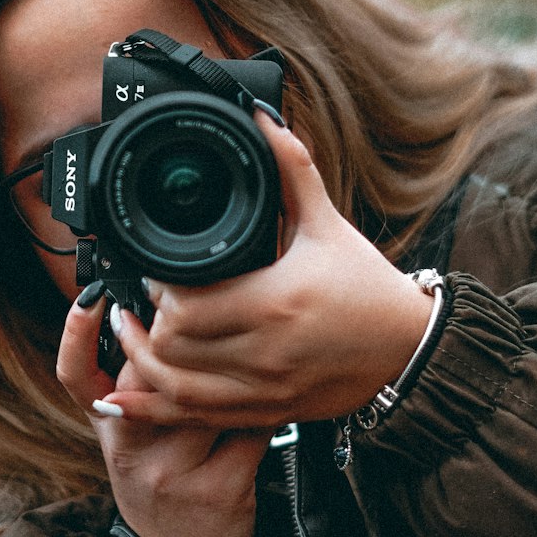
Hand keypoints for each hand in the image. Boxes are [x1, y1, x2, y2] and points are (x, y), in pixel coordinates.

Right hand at [57, 293, 269, 536]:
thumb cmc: (161, 484)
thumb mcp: (132, 438)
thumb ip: (133, 386)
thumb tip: (159, 315)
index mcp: (110, 431)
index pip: (77, 377)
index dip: (76, 335)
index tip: (92, 300)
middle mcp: (134, 452)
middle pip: (153, 373)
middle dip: (187, 346)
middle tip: (213, 335)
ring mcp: (174, 472)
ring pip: (211, 394)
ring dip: (239, 379)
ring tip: (253, 375)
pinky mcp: (218, 488)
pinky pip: (253, 426)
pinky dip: (268, 413)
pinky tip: (272, 411)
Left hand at [97, 114, 433, 429]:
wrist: (409, 351)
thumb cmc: (369, 288)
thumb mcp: (327, 224)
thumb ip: (291, 169)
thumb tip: (264, 118)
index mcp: (276, 302)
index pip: (187, 308)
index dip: (157, 291)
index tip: (152, 272)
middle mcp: (266, 351)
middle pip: (172, 348)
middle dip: (146, 323)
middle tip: (138, 301)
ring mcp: (266, 388)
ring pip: (177, 389)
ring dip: (141, 363)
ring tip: (127, 335)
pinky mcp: (268, 413)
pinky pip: (198, 418)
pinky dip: (157, 408)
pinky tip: (129, 395)